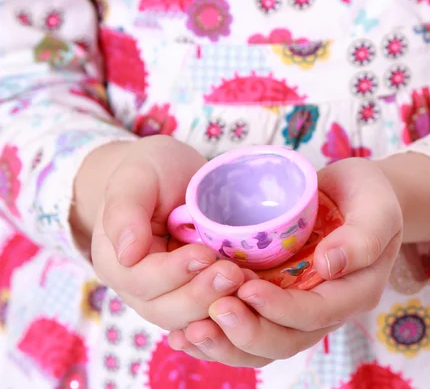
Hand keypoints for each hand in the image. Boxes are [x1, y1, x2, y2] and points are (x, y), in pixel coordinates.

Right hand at [75, 135, 249, 329]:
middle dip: (201, 295)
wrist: (171, 175)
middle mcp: (138, 288)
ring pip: (190, 319)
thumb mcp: (136, 176)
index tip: (205, 254)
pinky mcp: (196, 293)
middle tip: (234, 273)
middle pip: (166, 309)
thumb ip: (124, 211)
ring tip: (246, 281)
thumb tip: (127, 254)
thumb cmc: (151, 170)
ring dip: (219, 305)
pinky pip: (211, 315)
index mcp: (116, 262)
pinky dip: (231, 307)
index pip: (141, 280)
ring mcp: (168, 296)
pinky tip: (253, 290)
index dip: (174, 272)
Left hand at [168, 158, 403, 366]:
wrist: (354, 195)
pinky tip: (185, 332)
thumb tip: (330, 265)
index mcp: (354, 292)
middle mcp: (325, 309)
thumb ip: (363, 236)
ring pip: (263, 343)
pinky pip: (249, 325)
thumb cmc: (368, 196)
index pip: (317, 314)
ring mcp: (298, 306)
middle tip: (212, 312)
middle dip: (248, 331)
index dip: (281, 309)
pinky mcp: (276, 297)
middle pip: (286, 339)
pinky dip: (218, 335)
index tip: (247, 290)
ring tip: (190, 332)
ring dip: (226, 343)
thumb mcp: (377, 207)